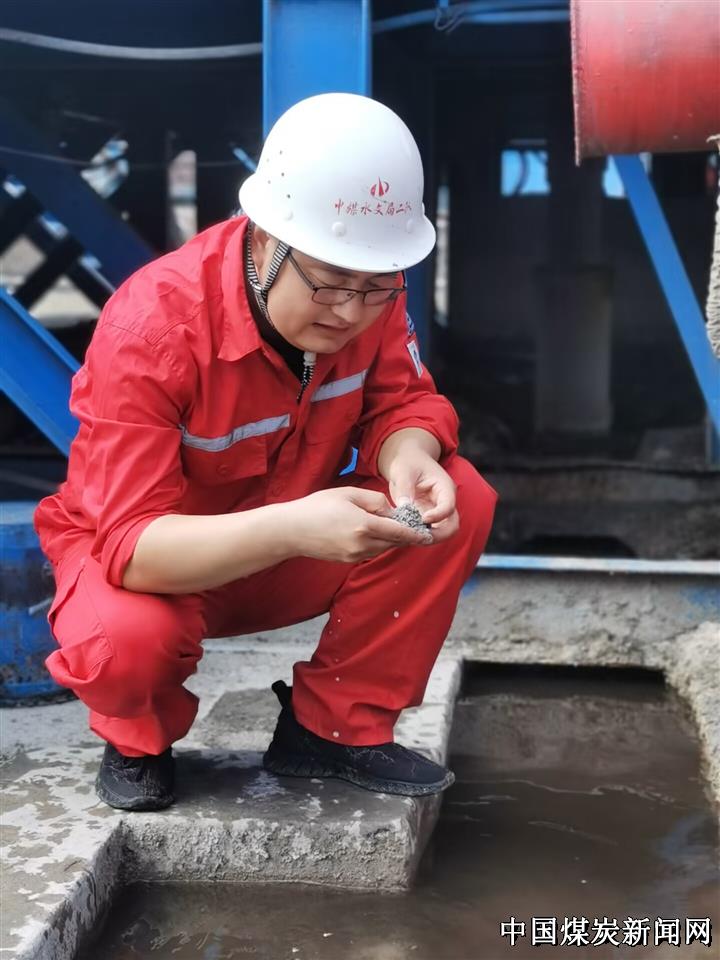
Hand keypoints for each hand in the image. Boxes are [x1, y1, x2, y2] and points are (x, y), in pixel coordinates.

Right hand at [287, 486, 433, 562]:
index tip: (428, 533)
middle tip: (416, 528)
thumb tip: (391, 510)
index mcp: (365, 526)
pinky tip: (373, 534)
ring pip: (382, 549)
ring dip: (391, 540)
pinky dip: (377, 544)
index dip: (415, 533)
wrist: (291, 531)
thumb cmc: (317, 506)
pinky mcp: (347, 561)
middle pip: (394, 543)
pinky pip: (370, 552)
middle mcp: (362, 545)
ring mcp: (354, 555)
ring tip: (395, 529)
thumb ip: (375, 500)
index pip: (399, 532)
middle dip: (405, 536)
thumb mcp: (348, 494)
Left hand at [388, 452, 458, 544]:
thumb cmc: (407, 463)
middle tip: (416, 536)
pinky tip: (403, 535)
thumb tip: (404, 507)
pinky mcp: (426, 519)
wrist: (407, 462)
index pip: (449, 506)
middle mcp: (444, 502)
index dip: (438, 516)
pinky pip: (427, 532)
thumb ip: (405, 487)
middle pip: (451, 526)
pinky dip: (418, 536)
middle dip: (437, 535)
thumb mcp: (403, 470)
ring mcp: (437, 512)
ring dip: (427, 538)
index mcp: (444, 487)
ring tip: (407, 537)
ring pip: (442, 533)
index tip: (422, 519)